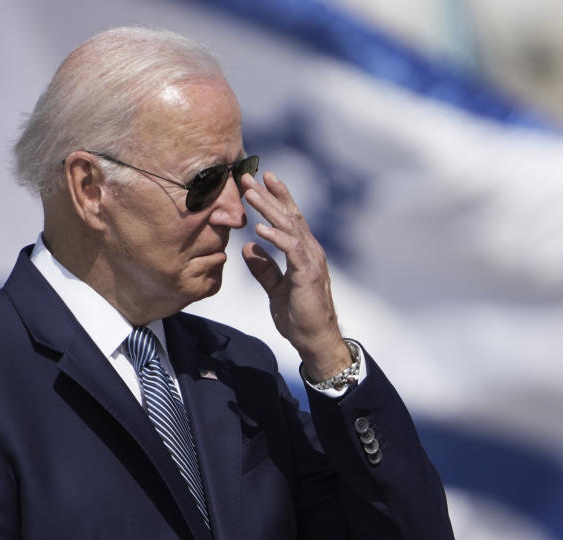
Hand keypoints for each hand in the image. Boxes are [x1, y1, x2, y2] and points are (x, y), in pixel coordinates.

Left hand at [240, 172, 351, 380]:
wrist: (315, 341)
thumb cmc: (299, 316)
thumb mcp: (275, 289)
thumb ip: (264, 269)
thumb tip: (249, 248)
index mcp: (303, 252)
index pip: (288, 218)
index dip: (275, 198)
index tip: (258, 180)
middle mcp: (310, 250)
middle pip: (288, 215)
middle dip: (268, 194)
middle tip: (247, 176)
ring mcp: (311, 260)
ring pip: (289, 227)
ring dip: (269, 209)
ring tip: (249, 194)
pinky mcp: (307, 274)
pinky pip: (291, 250)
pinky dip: (276, 237)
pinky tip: (260, 229)